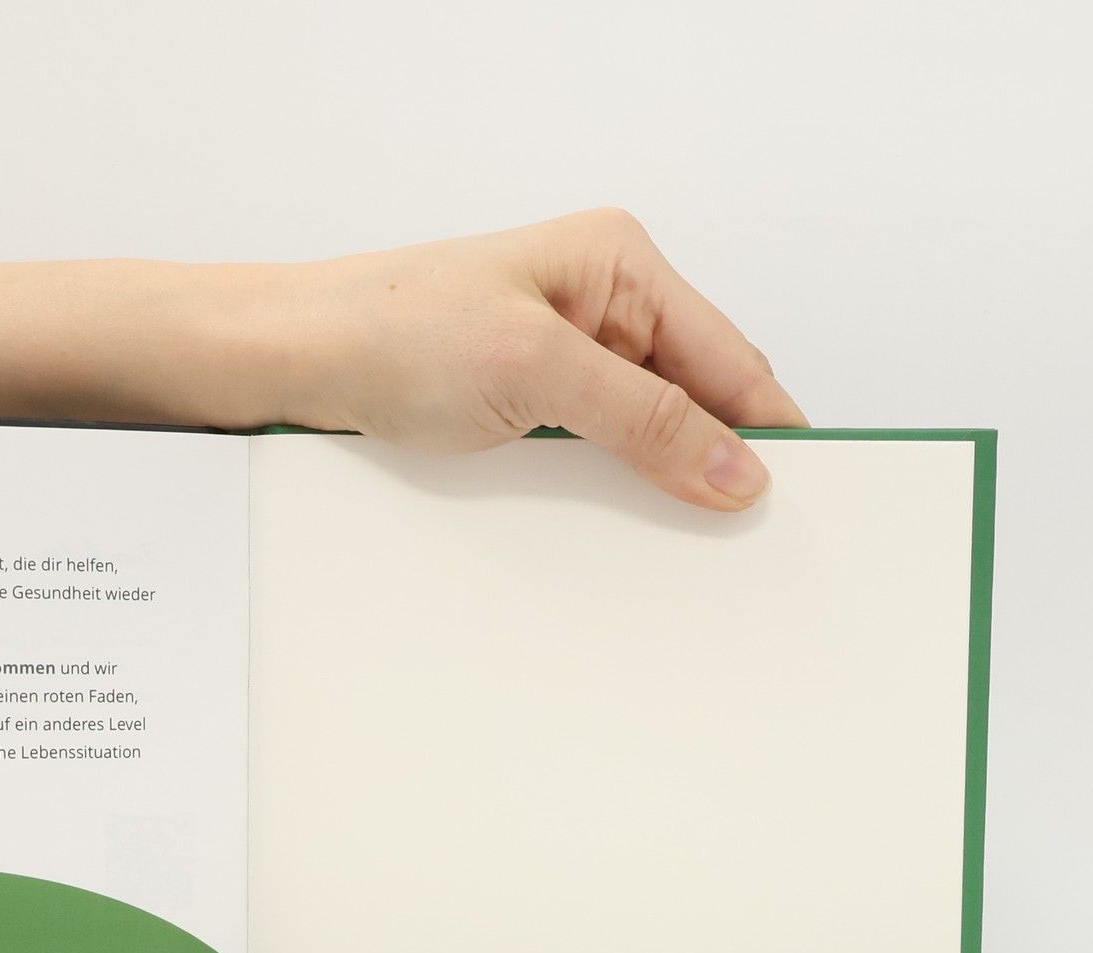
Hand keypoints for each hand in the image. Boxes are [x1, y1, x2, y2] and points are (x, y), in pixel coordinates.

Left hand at [280, 208, 806, 507]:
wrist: (296, 361)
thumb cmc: (396, 332)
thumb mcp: (537, 372)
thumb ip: (644, 419)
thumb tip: (735, 467)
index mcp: (621, 265)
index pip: (728, 356)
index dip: (765, 429)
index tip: (795, 500)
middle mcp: (602, 304)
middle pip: (695, 397)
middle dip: (717, 463)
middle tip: (745, 541)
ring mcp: (563, 357)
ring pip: (645, 432)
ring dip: (661, 484)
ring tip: (687, 547)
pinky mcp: (526, 404)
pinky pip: (595, 452)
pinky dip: (610, 491)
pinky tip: (620, 532)